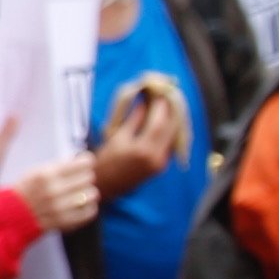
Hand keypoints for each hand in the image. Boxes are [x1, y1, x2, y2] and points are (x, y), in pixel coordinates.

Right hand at [16, 152, 101, 233]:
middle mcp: (54, 190)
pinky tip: (81, 205)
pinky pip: (90, 211)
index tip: (86, 163)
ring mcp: (60, 207)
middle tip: (80, 179)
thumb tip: (82, 161)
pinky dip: (88, 207)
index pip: (82, 164)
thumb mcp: (36, 171)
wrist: (11, 215)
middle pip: (89, 178)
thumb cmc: (25, 190)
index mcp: (47, 174)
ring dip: (87, 192)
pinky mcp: (65, 221)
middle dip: (85, 177)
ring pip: (92, 194)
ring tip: (80, 193)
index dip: (87, 162)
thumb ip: (59, 166)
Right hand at [90, 84, 186, 198]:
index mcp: (143, 150)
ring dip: (173, 120)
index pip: (159, 123)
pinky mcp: (161, 166)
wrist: (104, 185)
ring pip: (174, 137)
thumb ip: (133, 121)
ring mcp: (161, 163)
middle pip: (171, 129)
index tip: (160, 92)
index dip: (161, 107)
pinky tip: (166, 121)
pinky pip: (170, 144)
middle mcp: (156, 157)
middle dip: (171, 111)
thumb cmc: (104, 162)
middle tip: (168, 95)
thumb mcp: (117, 138)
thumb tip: (144, 104)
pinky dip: (170, 131)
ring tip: (169, 105)